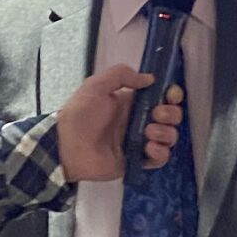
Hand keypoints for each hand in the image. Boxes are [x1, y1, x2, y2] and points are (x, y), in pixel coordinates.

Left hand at [56, 65, 183, 181]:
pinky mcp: (137, 161)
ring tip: (149, 133)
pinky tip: (148, 148)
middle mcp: (139, 122)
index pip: (161, 97)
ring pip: (168, 137)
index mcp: (131, 103)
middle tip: (156, 115)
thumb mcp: (96, 85)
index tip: (169, 96)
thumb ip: (121, 75)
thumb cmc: (80, 114)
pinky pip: (160, 159)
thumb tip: (149, 79)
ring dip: (166, 133)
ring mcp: (139, 142)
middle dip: (171, 114)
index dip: (171, 95)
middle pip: (170, 117)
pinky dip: (160, 153)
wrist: (66, 146)